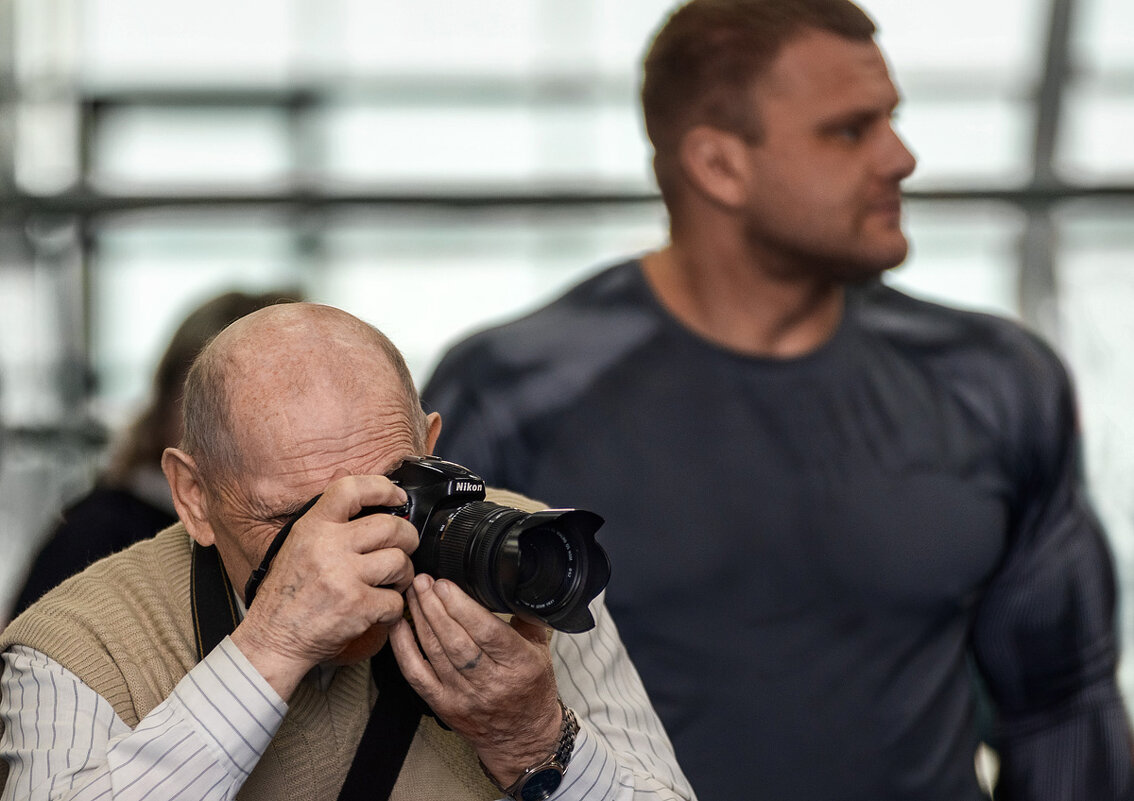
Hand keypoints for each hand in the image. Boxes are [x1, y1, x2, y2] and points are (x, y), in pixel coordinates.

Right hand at [231, 474, 418, 697]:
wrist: (273, 640)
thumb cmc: (286, 594)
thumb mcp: (296, 543)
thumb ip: (325, 512)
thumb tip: (345, 473)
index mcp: (312, 527)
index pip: (352, 489)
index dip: (383, 488)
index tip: (397, 497)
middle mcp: (328, 547)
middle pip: (391, 526)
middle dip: (407, 537)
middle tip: (404, 547)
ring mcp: (344, 577)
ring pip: (400, 561)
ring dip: (403, 573)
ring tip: (392, 581)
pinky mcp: (357, 606)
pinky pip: (396, 600)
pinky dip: (393, 609)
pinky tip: (381, 610)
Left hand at [388, 574, 562, 785]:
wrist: (521, 739)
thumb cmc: (531, 692)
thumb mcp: (541, 651)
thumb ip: (526, 618)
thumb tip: (510, 585)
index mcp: (518, 665)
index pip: (487, 632)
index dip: (461, 607)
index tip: (445, 584)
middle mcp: (490, 682)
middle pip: (455, 640)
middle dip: (434, 606)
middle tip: (423, 581)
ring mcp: (463, 695)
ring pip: (435, 652)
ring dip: (420, 619)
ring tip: (413, 594)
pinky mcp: (442, 705)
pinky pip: (417, 674)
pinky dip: (404, 648)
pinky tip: (399, 626)